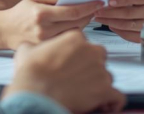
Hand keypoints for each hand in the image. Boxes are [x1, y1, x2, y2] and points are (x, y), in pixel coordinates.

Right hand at [0, 0, 103, 49]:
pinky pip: (66, 41)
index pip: (72, 12)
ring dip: (82, 24)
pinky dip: (73, 33)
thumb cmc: (21, 12)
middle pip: (76, 24)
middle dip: (89, 15)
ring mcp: (45, 43)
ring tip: (86, 15)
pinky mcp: (46, 50)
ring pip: (73, 34)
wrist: (5, 31)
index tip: (99, 2)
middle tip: (96, 8)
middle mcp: (44, 30)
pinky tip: (74, 25)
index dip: (88, 7)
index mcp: (41, 14)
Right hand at [4, 31, 125, 113]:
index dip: (77, 55)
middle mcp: (91, 50)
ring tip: (84, 95)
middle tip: (78, 79)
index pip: (84, 43)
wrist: (34, 94)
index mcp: (75, 38)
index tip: (72, 64)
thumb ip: (36, 46)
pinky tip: (103, 105)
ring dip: (98, 85)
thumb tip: (33, 48)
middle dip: (91, 67)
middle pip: (99, 57)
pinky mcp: (105, 89)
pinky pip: (117, 96)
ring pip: (107, 76)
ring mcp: (100, 70)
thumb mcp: (26, 50)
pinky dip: (112, 102)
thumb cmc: (30, 74)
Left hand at [93, 0, 143, 42]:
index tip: (110, 1)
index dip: (124, 0)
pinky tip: (110, 25)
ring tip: (100, 18)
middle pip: (131, 13)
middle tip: (99, 11)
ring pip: (128, 25)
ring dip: (111, 21)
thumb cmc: (141, 1)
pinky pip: (129, 35)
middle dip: (111, 12)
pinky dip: (117, 30)